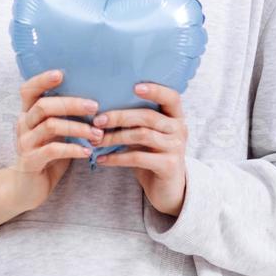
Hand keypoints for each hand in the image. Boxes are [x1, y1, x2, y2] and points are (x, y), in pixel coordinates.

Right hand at [7, 69, 101, 211]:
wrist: (26, 188)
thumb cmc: (47, 156)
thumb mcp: (55, 133)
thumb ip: (66, 118)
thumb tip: (97, 102)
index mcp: (28, 113)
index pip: (29, 89)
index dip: (42, 79)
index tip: (61, 73)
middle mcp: (23, 124)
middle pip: (44, 105)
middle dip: (72, 104)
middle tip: (95, 107)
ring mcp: (25, 143)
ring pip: (50, 126)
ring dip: (78, 128)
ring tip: (98, 134)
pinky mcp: (30, 161)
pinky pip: (52, 150)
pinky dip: (73, 149)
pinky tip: (88, 152)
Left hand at [92, 82, 188, 215]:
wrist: (167, 189)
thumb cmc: (152, 155)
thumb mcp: (148, 135)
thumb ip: (136, 122)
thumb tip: (102, 108)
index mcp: (176, 117)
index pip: (171, 97)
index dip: (155, 90)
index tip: (135, 87)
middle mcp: (179, 129)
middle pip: (148, 116)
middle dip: (119, 117)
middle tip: (97, 120)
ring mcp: (176, 148)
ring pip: (141, 135)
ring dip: (114, 137)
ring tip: (96, 140)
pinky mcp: (168, 166)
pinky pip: (137, 157)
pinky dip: (116, 158)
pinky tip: (101, 159)